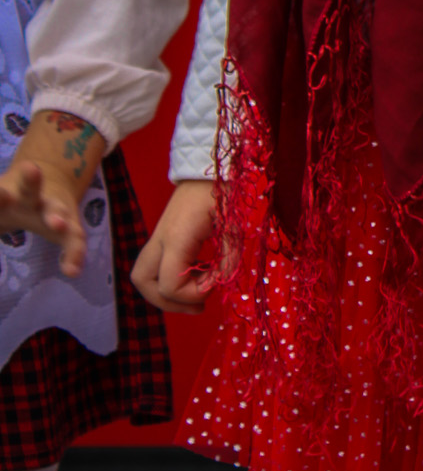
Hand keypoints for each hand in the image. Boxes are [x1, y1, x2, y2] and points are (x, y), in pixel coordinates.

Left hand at [0, 110, 107, 276]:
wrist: (46, 178)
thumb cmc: (8, 202)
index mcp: (7, 193)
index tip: (0, 194)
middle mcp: (31, 197)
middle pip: (30, 188)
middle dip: (30, 182)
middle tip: (29, 172)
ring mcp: (54, 209)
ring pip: (58, 211)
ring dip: (57, 217)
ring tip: (58, 225)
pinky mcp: (71, 227)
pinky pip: (74, 242)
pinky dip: (74, 255)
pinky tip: (72, 271)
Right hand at [131, 180, 219, 314]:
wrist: (207, 166)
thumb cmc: (221, 190)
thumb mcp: (232, 222)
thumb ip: (229, 256)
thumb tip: (222, 283)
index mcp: (176, 237)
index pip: (168, 284)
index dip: (191, 294)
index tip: (216, 283)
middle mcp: (160, 240)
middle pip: (143, 283)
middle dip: (168, 302)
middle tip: (199, 304)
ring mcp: (158, 238)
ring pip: (142, 277)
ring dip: (165, 294)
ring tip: (196, 297)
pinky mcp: (162, 237)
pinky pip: (154, 268)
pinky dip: (168, 281)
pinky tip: (194, 279)